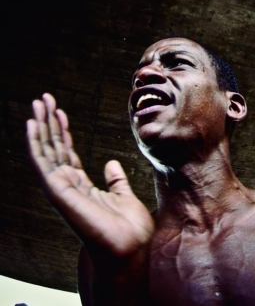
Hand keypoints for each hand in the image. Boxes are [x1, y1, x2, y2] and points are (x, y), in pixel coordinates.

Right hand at [27, 93, 153, 259]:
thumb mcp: (123, 196)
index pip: (67, 154)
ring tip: (38, 102)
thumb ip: (115, 180)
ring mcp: (61, 188)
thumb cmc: (129, 228)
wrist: (130, 246)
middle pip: (54, 148)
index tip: (59, 111)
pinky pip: (43, 161)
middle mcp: (68, 186)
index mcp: (83, 186)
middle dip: (48, 122)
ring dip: (41, 125)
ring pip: (46, 150)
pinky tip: (33, 123)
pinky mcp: (58, 190)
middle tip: (44, 98)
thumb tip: (111, 164)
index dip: (63, 132)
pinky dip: (36, 142)